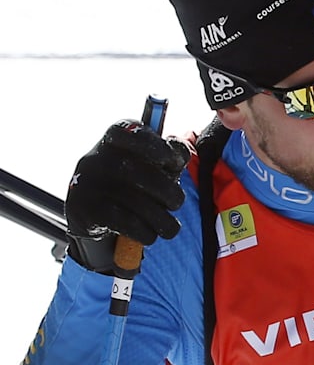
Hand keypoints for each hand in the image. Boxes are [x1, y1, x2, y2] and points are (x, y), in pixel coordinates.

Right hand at [63, 121, 188, 273]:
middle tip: (176, 202)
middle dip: (169, 192)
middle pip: (140, 173)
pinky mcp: (83, 208)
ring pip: (135, 202)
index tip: (171, 162)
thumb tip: (179, 151)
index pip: (130, 131)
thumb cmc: (136, 181)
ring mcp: (87, 182)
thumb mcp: (156, 163)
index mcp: (114, 137)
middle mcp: (95, 156)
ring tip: (170, 226)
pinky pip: (123, 221)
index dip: (155, 146)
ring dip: (161, 218)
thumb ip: (173, 154)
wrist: (96, 214)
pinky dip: (145, 232)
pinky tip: (151, 234)